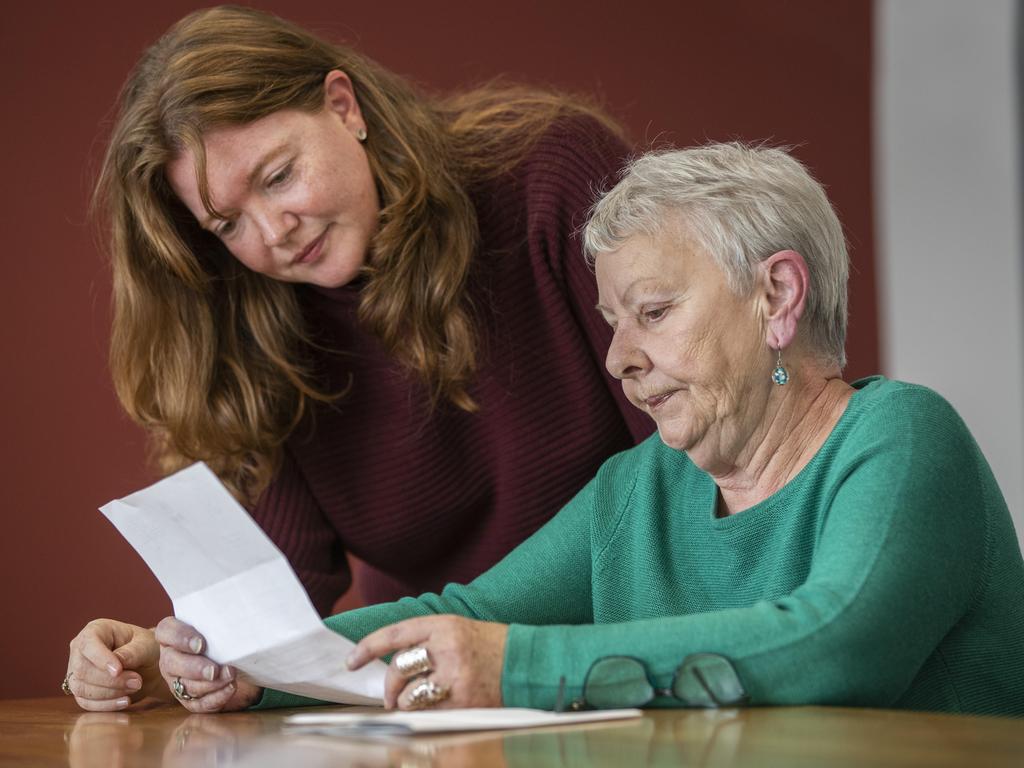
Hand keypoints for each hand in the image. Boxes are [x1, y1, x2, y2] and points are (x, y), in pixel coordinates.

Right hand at [66, 619, 167, 710]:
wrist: (150, 666)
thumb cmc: (147, 648)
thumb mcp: (146, 645)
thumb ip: (132, 652)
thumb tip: (117, 662)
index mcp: (95, 630)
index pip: (88, 644)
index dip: (101, 659)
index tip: (119, 670)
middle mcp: (80, 650)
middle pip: (82, 670)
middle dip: (110, 681)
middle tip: (137, 682)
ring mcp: (77, 671)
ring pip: (82, 689)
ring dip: (109, 693)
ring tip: (135, 688)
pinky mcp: (81, 690)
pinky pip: (85, 703)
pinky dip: (105, 705)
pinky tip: (125, 701)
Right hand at [155, 617, 261, 712]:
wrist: (228, 658)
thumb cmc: (220, 635)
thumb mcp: (216, 625)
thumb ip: (219, 622)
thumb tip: (236, 620)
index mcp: (171, 635)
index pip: (167, 632)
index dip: (181, 638)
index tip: (201, 644)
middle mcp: (170, 658)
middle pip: (172, 663)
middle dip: (195, 668)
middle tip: (214, 670)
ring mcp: (176, 680)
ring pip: (186, 686)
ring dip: (210, 684)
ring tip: (229, 676)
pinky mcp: (188, 699)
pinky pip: (198, 703)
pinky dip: (216, 698)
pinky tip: (229, 689)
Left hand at [347, 615, 506, 709]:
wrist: (525, 662)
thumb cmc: (488, 646)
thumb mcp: (457, 630)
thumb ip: (426, 640)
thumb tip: (391, 662)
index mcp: (443, 625)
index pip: (395, 634)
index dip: (368, 647)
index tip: (350, 662)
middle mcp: (447, 648)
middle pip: (399, 669)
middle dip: (390, 686)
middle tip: (391, 697)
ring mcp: (455, 675)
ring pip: (411, 695)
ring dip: (406, 703)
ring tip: (414, 703)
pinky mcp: (464, 701)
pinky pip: (430, 712)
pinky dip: (427, 713)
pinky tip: (436, 708)